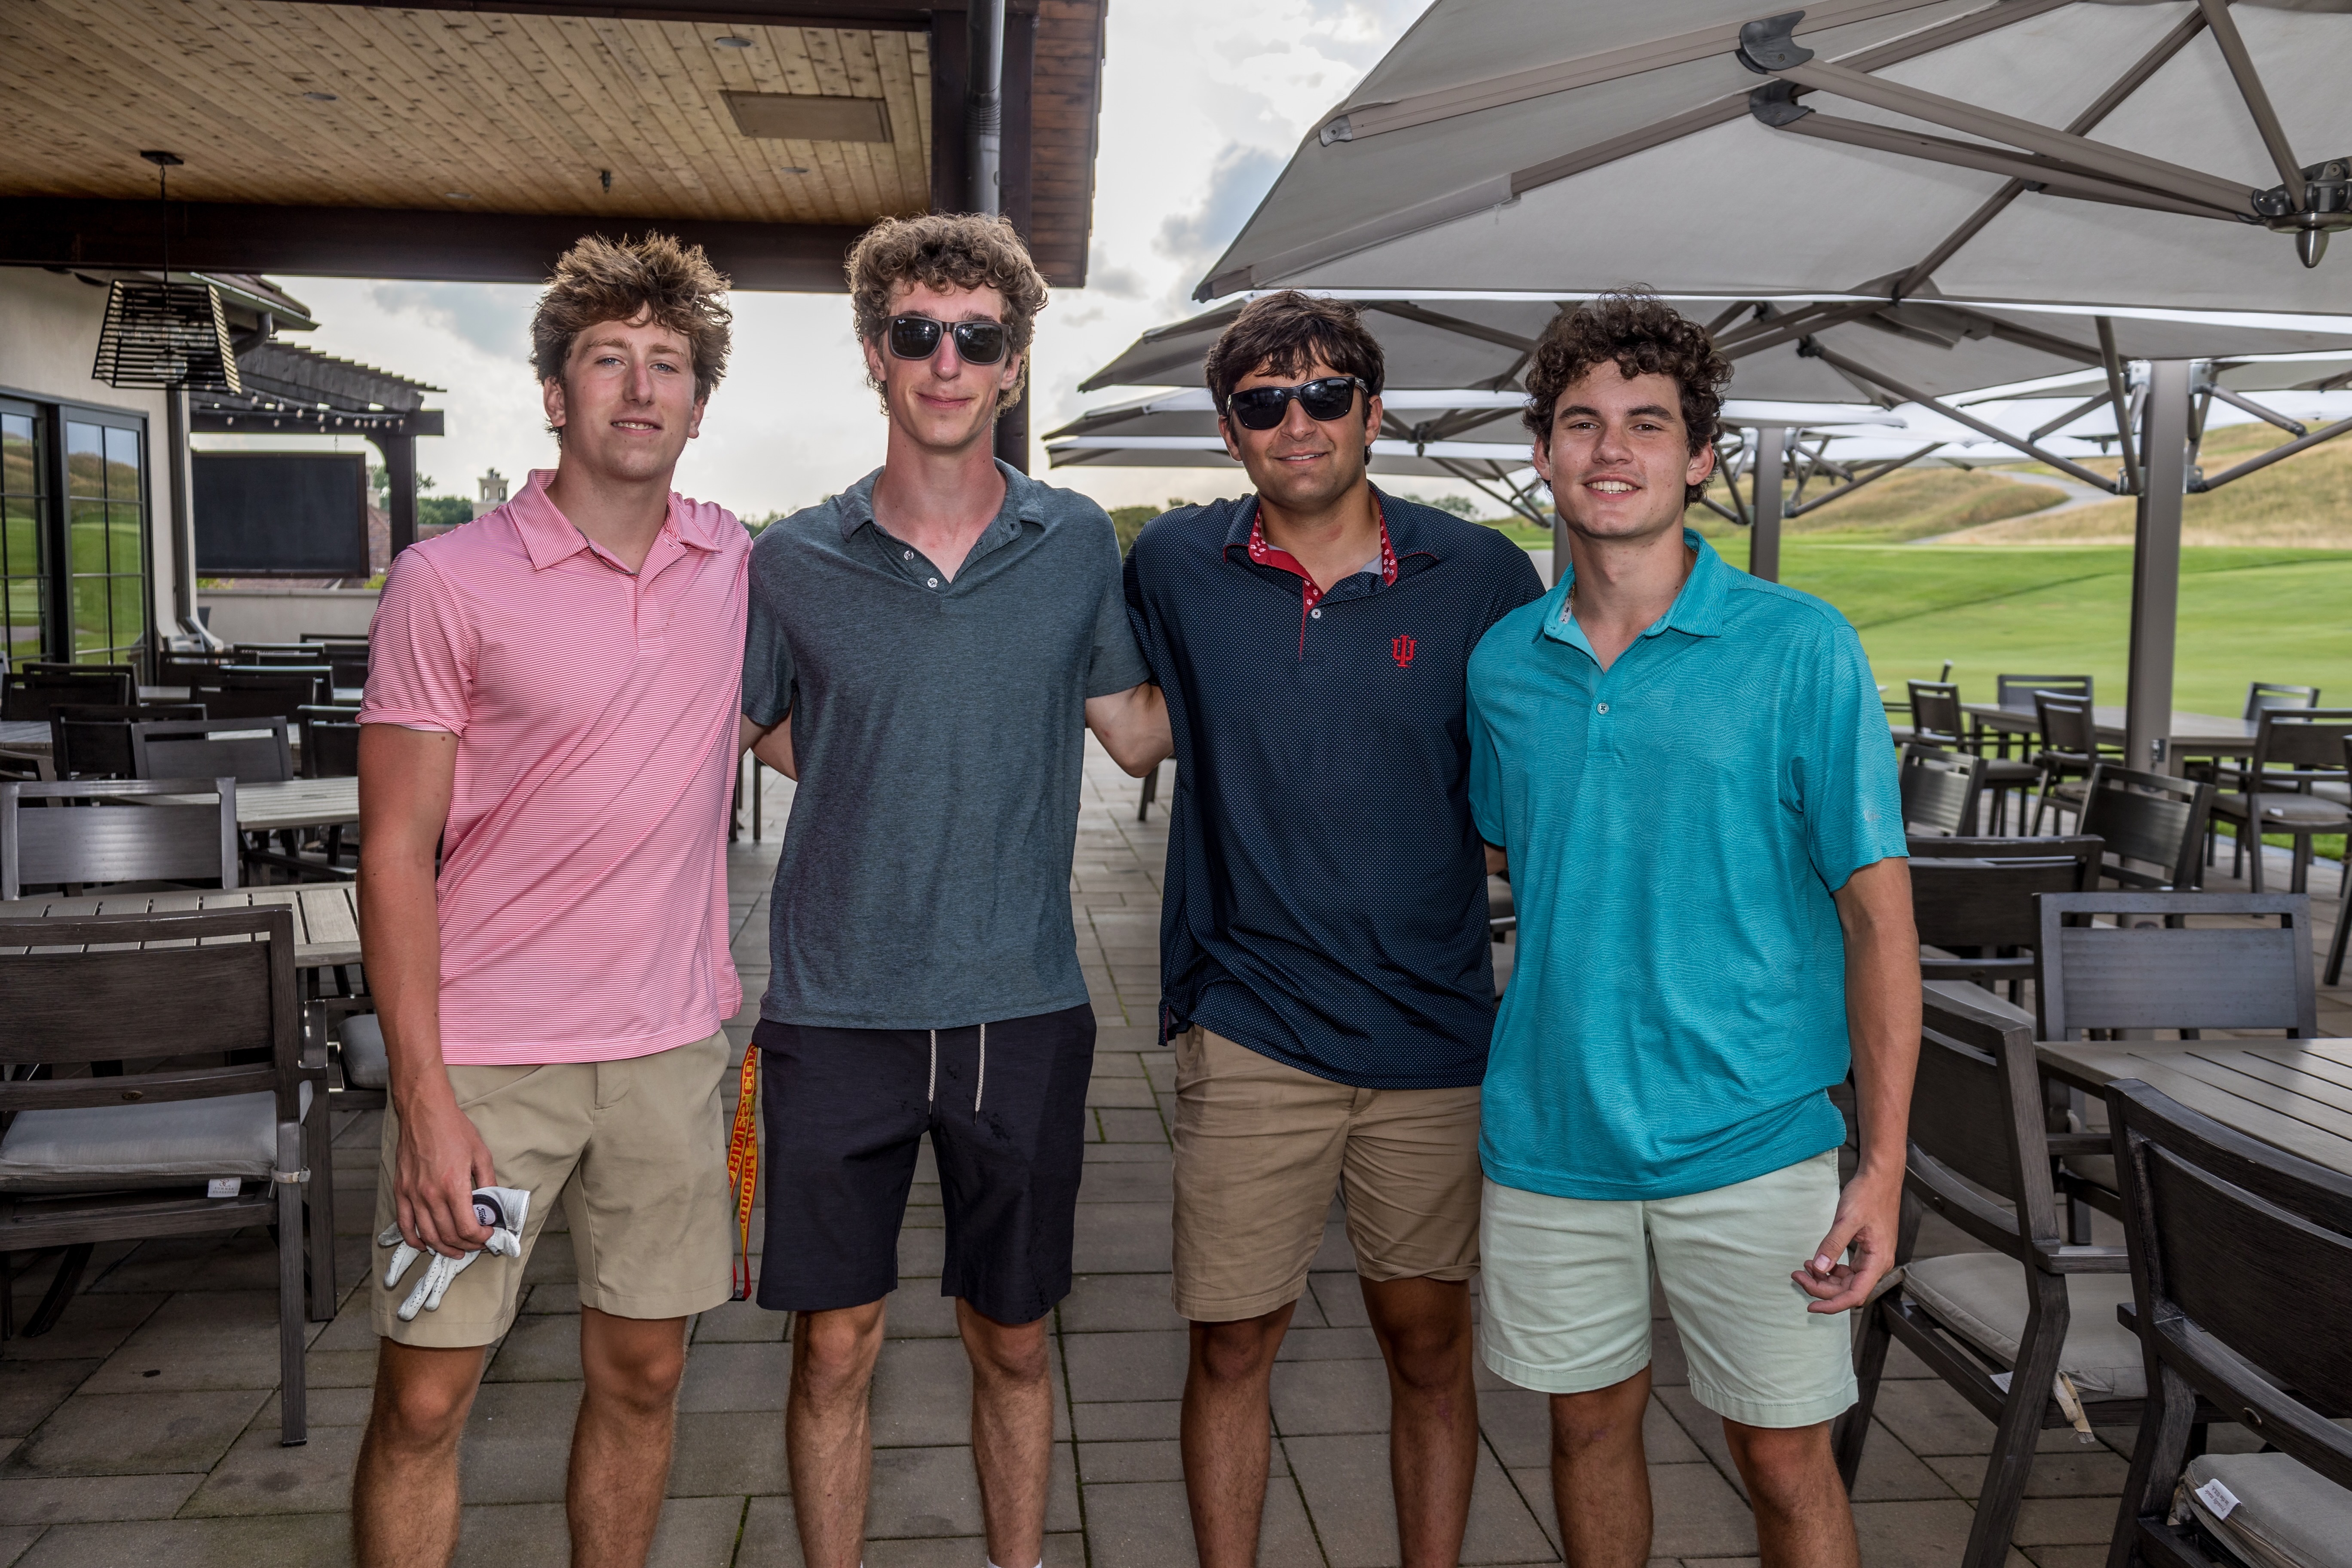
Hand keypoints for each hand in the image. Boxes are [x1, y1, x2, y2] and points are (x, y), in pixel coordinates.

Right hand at [393, 1087, 497, 1257]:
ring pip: (427, 1234)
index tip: (488, 1235)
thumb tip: (493, 1205)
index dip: (480, 1238)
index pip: (466, 1228)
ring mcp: (412, 1194)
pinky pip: (404, 1224)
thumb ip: (488, 1182)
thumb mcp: (481, 1154)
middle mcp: (431, 1194)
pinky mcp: (400, 1190)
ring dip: (443, 1248)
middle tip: (476, 1245)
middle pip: (448, 1235)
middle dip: (465, 1245)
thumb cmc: (454, 1129)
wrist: (425, 1112)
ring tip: (456, 1251)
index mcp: (453, 1186)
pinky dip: (414, 1239)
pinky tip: (424, 1245)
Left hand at [1793, 1164, 1902, 1313]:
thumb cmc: (1868, 1194)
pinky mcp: (1866, 1250)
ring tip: (1803, 1268)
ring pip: (1847, 1280)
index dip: (1833, 1305)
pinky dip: (1831, 1268)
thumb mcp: (1846, 1219)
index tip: (1811, 1307)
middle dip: (1821, 1287)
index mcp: (1878, 1261)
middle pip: (1848, 1289)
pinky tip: (1817, 1261)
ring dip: (1824, 1279)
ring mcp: (1873, 1257)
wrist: (1880, 1176)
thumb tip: (1819, 1268)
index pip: (1855, 1295)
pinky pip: (1848, 1269)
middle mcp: (1878, 1263)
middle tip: (1797, 1276)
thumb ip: (1832, 1245)